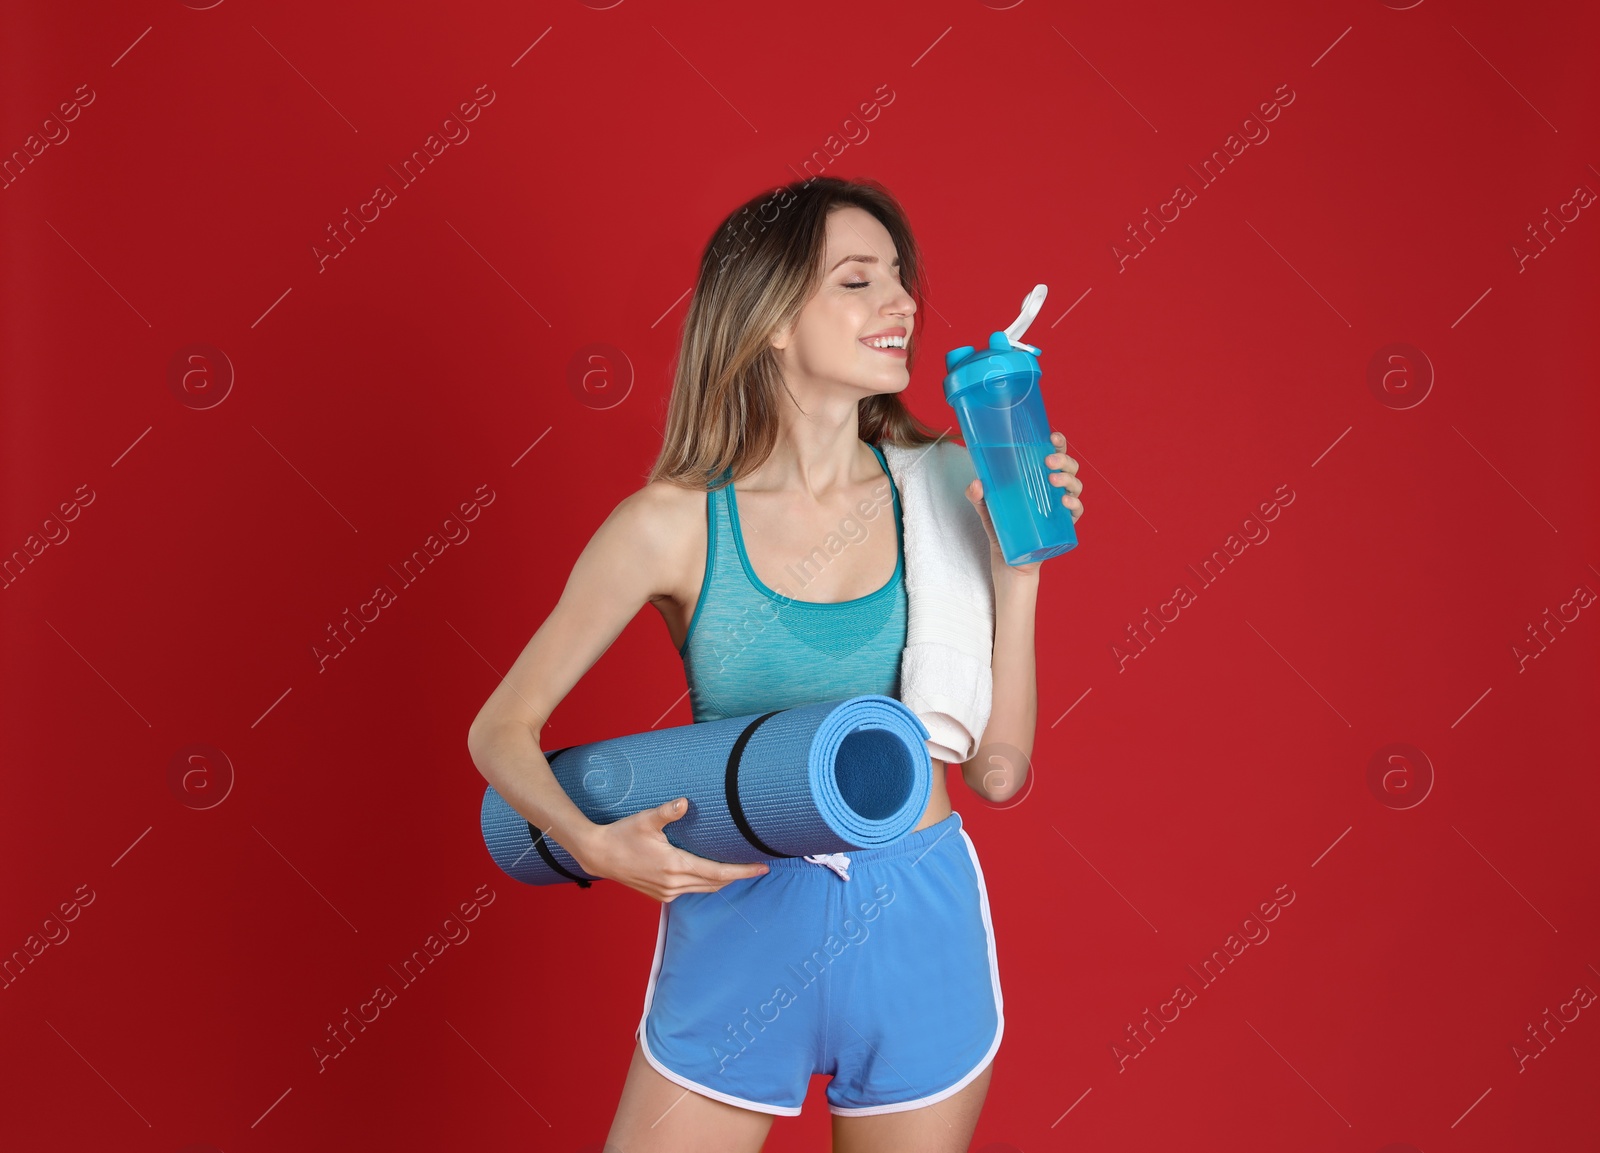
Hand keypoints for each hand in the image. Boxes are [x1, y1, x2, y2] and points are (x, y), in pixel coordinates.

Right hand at [571, 797, 770, 902]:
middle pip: (715, 883)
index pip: (718, 872)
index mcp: (674, 866)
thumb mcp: (645, 820)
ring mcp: (667, 892)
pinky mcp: (660, 895)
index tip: (762, 867)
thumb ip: (667, 812)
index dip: (742, 871)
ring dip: (722, 881)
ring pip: (704, 889)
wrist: (598, 855)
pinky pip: (690, 890)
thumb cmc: (622, 835)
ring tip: (739, 869)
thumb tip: (685, 802)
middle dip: (737, 876)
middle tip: (757, 866)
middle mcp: (673, 884)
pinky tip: (710, 874)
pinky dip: (705, 883)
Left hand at [965, 430, 1084, 577]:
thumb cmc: (1001, 525)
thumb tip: (976, 483)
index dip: (1058, 442)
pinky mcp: (1064, 524)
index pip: (1054, 453)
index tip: (1052, 436)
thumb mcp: (985, 507)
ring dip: (1067, 478)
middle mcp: (1054, 488)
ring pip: (1075, 485)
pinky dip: (1074, 504)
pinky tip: (1064, 501)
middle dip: (1062, 459)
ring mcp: (1061, 505)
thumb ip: (976, 495)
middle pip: (1069, 466)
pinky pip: (1077, 511)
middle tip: (1047, 461)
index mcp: (1039, 476)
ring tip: (1052, 480)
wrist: (1008, 558)